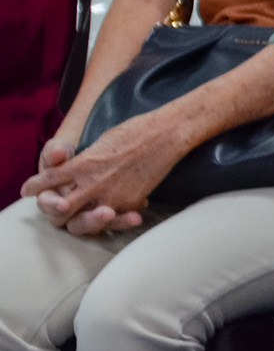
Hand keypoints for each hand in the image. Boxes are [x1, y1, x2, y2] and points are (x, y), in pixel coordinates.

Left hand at [23, 116, 180, 234]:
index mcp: (84, 163)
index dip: (36, 186)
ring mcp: (111, 196)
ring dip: (83, 219)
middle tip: (57, 207)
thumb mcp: (103, 141)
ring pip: (85, 219)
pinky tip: (119, 210)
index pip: (50, 179)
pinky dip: (116, 214)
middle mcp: (93, 183)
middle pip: (60, 208)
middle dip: (55, 210)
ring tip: (85, 216)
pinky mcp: (129, 203)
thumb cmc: (137, 130)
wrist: (167, 134)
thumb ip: (87, 160)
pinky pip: (115, 216)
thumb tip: (80, 170)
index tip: (28, 190)